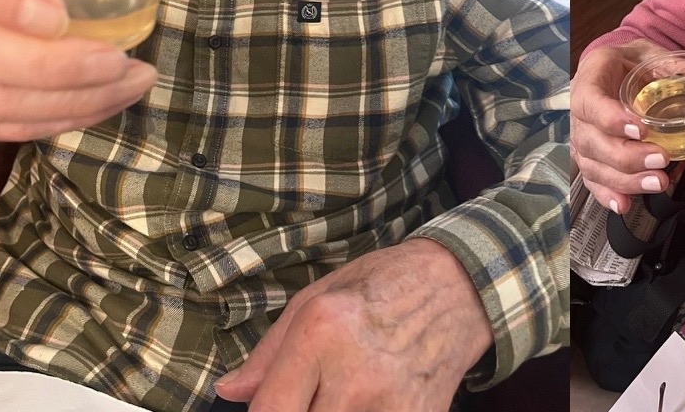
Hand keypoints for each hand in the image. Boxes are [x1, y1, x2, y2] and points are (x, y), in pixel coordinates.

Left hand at [214, 237, 492, 410]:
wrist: (455, 288)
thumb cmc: (379, 285)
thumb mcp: (314, 299)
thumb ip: (268, 353)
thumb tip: (229, 391)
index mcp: (321, 332)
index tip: (266, 411)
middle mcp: (354, 374)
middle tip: (307, 398)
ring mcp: (390, 407)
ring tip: (337, 396)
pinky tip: (365, 403)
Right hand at [570, 41, 681, 214]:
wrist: (612, 69)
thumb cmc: (628, 62)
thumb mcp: (648, 53)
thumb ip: (673, 64)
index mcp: (590, 78)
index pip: (590, 102)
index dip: (611, 119)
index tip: (642, 130)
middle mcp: (578, 111)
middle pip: (593, 141)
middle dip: (627, 157)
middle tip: (661, 159)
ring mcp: (581, 137)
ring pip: (594, 165)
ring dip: (625, 180)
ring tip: (659, 182)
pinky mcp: (588, 157)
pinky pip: (592, 179)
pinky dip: (606, 195)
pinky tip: (623, 205)